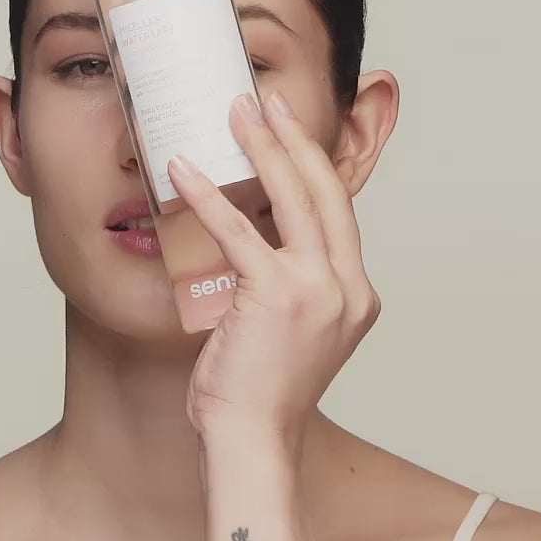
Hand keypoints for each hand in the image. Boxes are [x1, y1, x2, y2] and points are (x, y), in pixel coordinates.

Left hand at [168, 89, 379, 454]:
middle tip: (268, 100)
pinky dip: (208, 197)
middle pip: (325, 193)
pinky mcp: (278, 296)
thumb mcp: (287, 335)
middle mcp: (348, 289)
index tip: (291, 131)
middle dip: (296, 138)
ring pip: (294, 199)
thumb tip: (251, 251)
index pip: (338, 216)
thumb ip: (285, 290)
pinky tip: (183, 171)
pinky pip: (240, 232)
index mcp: (356, 297)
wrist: (252, 441)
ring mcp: (319, 291)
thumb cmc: (259, 396)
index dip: (314, 167)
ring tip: (237, 111)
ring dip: (263, 148)